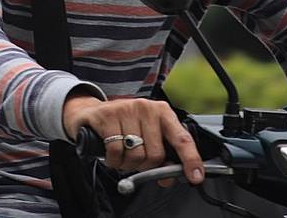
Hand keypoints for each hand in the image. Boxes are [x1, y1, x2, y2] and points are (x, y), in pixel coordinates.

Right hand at [63, 93, 204, 184]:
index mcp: (163, 112)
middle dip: (144, 165)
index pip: (182, 138)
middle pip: (155, 155)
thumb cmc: (124, 126)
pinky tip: (111, 153)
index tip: (195, 176)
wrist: (91, 112)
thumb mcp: (146, 136)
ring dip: (127, 163)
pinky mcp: (107, 116)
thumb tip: (167, 177)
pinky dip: (113, 161)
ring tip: (122, 152)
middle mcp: (147, 108)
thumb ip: (161, 156)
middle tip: (135, 158)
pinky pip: (116, 152)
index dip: (190, 159)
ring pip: (136, 156)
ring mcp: (126, 110)